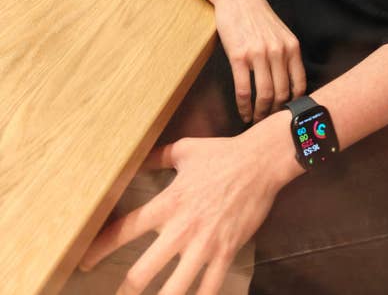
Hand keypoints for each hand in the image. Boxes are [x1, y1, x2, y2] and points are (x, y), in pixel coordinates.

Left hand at [80, 122, 296, 294]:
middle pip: (144, 270)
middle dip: (127, 290)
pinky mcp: (226, 251)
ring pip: (176, 287)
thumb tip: (137, 157)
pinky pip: (210, 286)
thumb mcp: (185, 149)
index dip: (101, 247)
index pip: (126, 229)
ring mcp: (205, 244)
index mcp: (168, 202)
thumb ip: (157, 157)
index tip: (85, 262)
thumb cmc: (221, 153)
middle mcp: (182, 228)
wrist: (260, 161)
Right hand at [202, 0, 306, 122]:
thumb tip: (289, 85)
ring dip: (260, 114)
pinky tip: (243, 113)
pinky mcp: (238, 56)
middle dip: (275, 113)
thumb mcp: (280, 33)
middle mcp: (278, 51)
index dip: (294, 105)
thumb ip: (287, 55)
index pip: (299, 85)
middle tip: (269, 124)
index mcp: (292, 47)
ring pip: (264, 95)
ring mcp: (258, 54)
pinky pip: (243, 89)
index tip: (288, 115)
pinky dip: (244, 107)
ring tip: (255, 121)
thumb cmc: (257, 17)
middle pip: (281, 93)